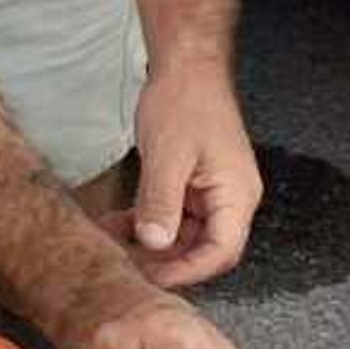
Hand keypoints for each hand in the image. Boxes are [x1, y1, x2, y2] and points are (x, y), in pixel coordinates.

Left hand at [122, 59, 261, 290]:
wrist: (186, 68)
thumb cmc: (186, 102)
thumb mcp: (168, 154)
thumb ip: (162, 201)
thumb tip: (155, 244)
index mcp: (236, 196)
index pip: (221, 252)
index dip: (188, 272)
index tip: (152, 280)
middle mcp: (229, 200)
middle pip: (202, 249)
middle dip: (165, 262)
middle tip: (124, 269)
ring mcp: (211, 193)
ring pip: (183, 235)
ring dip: (151, 244)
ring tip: (113, 249)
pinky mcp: (192, 185)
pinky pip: (172, 216)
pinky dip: (146, 223)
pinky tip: (115, 227)